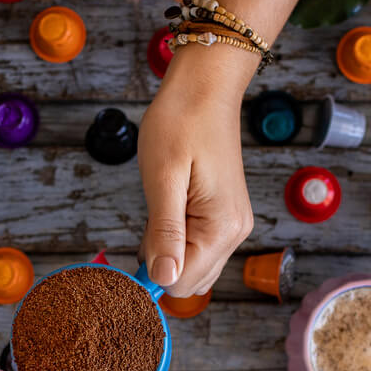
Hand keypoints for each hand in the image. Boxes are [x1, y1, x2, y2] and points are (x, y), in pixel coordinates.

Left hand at [137, 48, 254, 297]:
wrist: (205, 86)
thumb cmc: (182, 122)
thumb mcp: (163, 179)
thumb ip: (165, 233)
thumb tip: (163, 278)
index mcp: (222, 229)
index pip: (181, 283)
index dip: (151, 272)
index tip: (135, 242)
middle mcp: (235, 233)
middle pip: (189, 281)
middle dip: (160, 262)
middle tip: (149, 219)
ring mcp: (233, 226)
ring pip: (192, 266)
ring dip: (167, 249)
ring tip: (162, 207)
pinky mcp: (225, 216)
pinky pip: (197, 247)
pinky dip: (176, 239)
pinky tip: (170, 208)